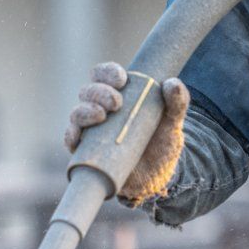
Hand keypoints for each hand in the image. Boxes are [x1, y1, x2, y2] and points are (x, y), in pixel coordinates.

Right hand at [63, 62, 190, 203]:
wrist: (158, 176)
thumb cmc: (162, 144)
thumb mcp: (174, 122)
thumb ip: (178, 102)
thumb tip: (172, 84)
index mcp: (119, 94)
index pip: (104, 75)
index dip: (108, 72)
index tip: (122, 79)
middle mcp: (100, 109)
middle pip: (88, 91)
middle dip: (99, 92)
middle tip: (116, 103)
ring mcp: (91, 130)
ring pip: (76, 113)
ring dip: (84, 111)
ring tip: (101, 115)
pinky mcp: (85, 151)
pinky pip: (70, 140)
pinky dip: (70, 135)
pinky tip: (78, 134)